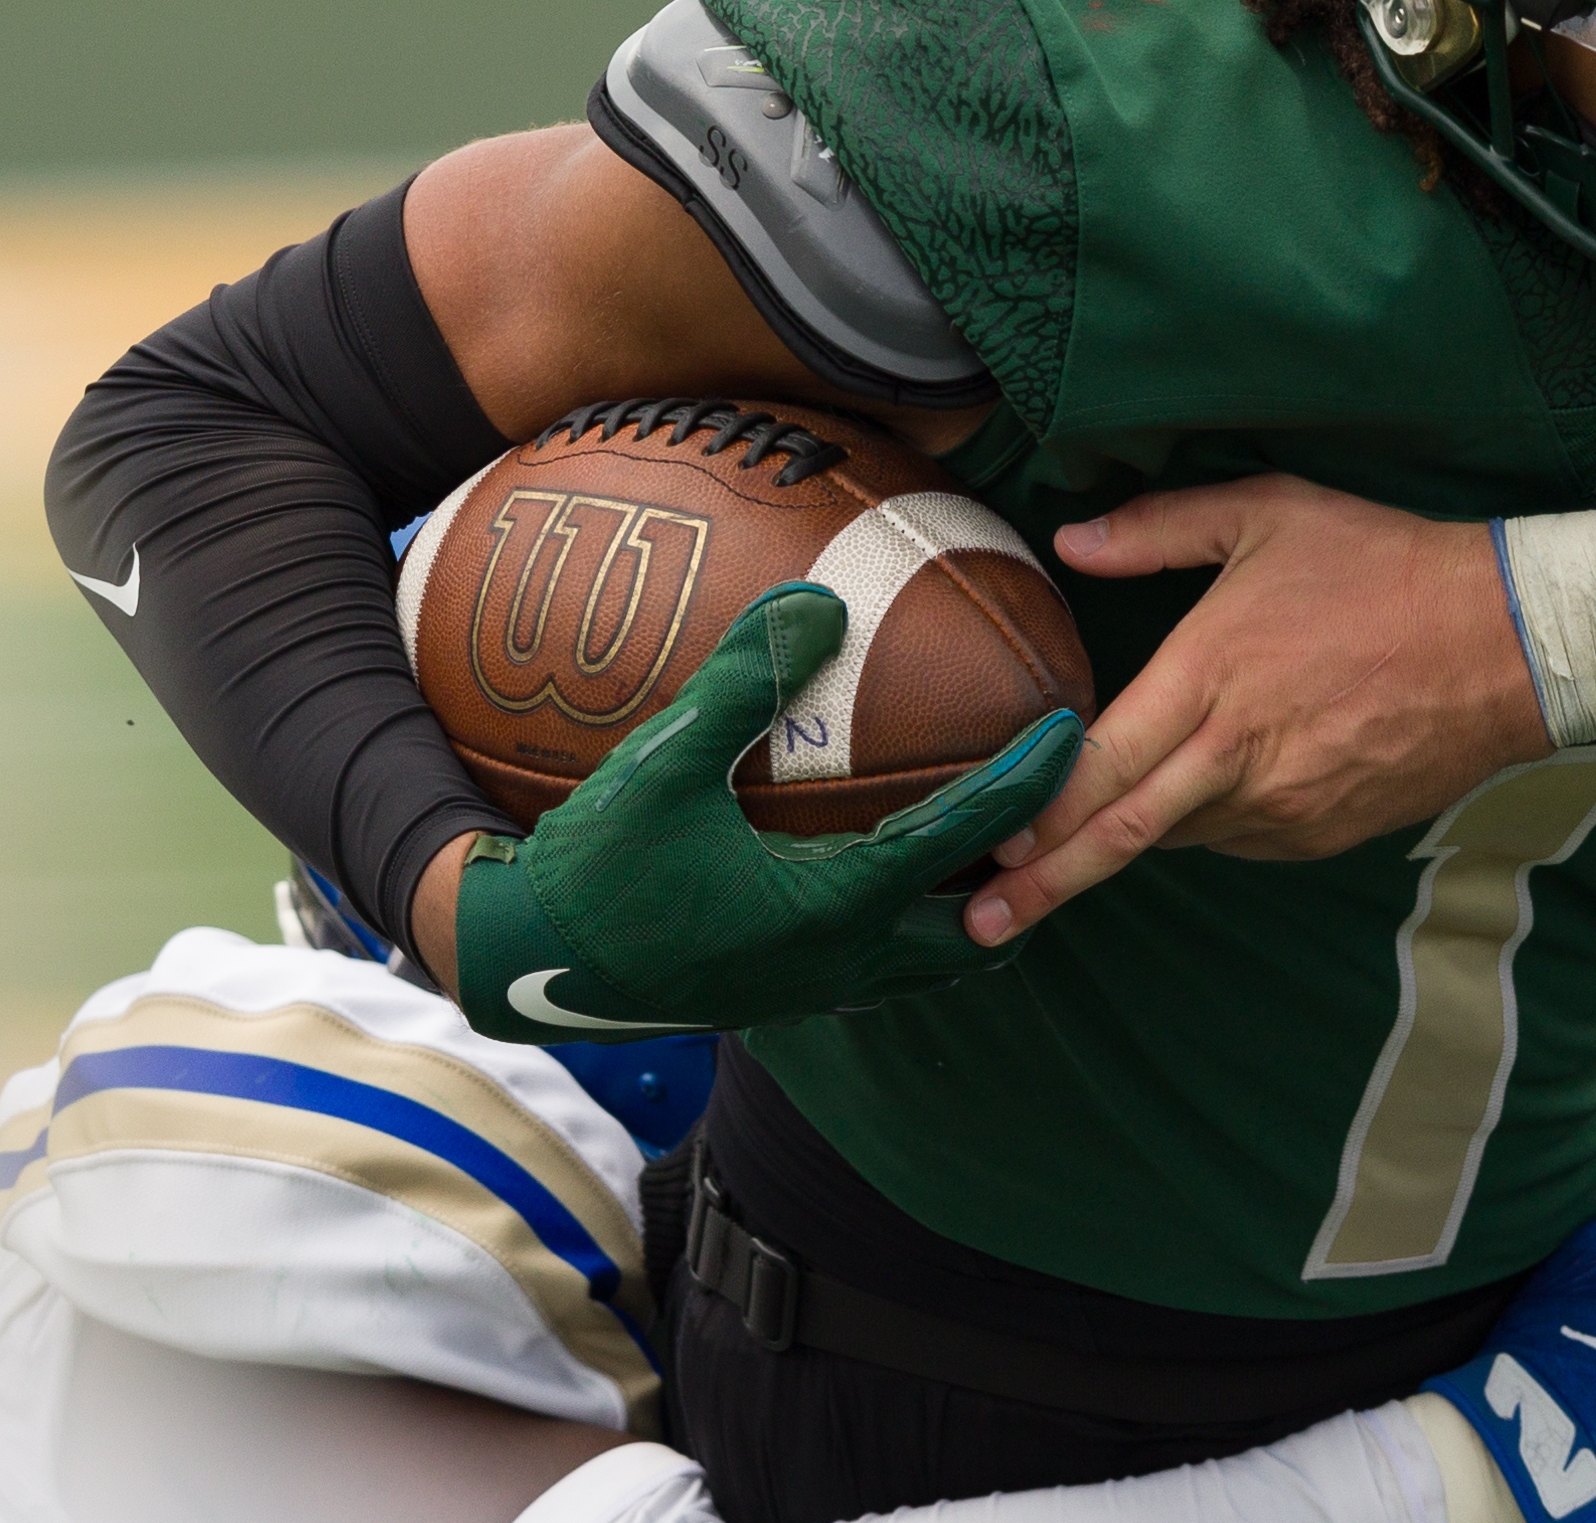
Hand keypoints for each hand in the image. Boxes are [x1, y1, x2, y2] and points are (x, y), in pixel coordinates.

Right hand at [445, 584, 1081, 1040]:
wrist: (519, 967)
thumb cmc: (591, 871)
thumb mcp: (660, 764)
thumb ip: (742, 681)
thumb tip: (820, 600)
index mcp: (832, 908)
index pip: (965, 837)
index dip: (1029, 780)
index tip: (1076, 727)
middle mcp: (839, 963)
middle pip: (977, 930)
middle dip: (1026, 875)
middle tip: (1051, 807)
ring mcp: (811, 991)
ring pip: (928, 962)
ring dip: (970, 908)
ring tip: (989, 843)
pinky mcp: (778, 995)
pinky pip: (877, 966)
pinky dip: (910, 923)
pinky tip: (885, 869)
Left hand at [963, 474, 1549, 943]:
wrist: (1508, 644)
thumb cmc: (1384, 567)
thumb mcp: (1269, 515)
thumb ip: (1162, 528)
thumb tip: (1074, 541)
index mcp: (1210, 680)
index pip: (1100, 766)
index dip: (1037, 809)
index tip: (983, 840)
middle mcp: (1237, 759)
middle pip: (1120, 836)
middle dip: (1042, 885)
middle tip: (976, 922)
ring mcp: (1284, 807)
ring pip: (1179, 837)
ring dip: (1132, 837)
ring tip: (1082, 844)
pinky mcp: (1324, 833)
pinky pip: (1240, 838)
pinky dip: (1209, 821)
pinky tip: (1210, 788)